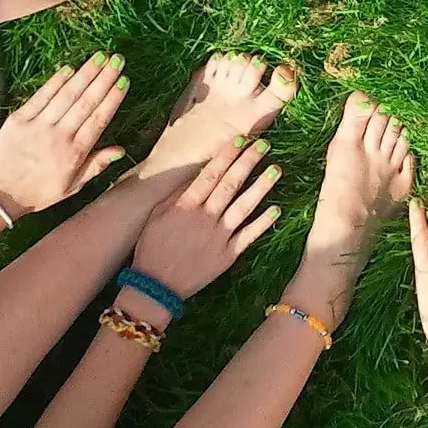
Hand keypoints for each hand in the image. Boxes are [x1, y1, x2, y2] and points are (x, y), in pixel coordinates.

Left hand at [0, 52, 130, 215]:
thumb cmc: (37, 193)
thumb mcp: (72, 187)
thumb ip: (96, 166)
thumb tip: (120, 150)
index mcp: (75, 154)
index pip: (98, 119)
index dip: (112, 98)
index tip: (123, 80)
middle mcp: (59, 137)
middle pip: (86, 102)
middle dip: (103, 78)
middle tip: (117, 59)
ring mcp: (38, 126)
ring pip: (66, 95)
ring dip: (84, 74)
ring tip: (99, 57)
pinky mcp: (19, 120)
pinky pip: (41, 97)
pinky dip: (55, 82)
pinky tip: (69, 68)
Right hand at [132, 135, 282, 296]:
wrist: (156, 287)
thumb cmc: (151, 249)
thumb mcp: (156, 217)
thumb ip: (176, 196)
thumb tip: (194, 176)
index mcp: (186, 206)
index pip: (210, 174)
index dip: (226, 155)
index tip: (240, 140)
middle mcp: (205, 218)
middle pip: (230, 184)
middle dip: (248, 162)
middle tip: (264, 145)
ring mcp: (219, 237)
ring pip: (244, 206)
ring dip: (261, 187)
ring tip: (276, 170)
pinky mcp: (228, 255)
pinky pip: (249, 235)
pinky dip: (263, 223)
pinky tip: (276, 209)